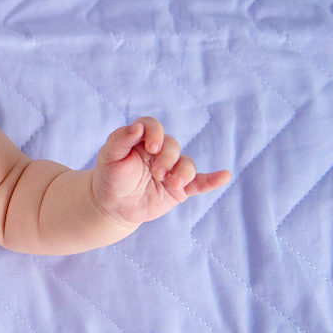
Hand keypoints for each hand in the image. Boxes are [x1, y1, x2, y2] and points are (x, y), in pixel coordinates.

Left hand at [90, 117, 229, 225]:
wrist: (112, 205)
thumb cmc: (110, 177)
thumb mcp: (109, 157)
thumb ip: (120, 139)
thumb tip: (137, 127)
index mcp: (142, 140)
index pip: (153, 126)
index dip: (155, 133)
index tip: (151, 148)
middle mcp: (160, 152)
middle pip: (172, 146)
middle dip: (167, 158)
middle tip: (157, 173)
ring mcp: (172, 170)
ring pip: (186, 164)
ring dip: (183, 172)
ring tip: (173, 182)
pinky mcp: (179, 189)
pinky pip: (200, 183)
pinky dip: (212, 180)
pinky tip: (224, 176)